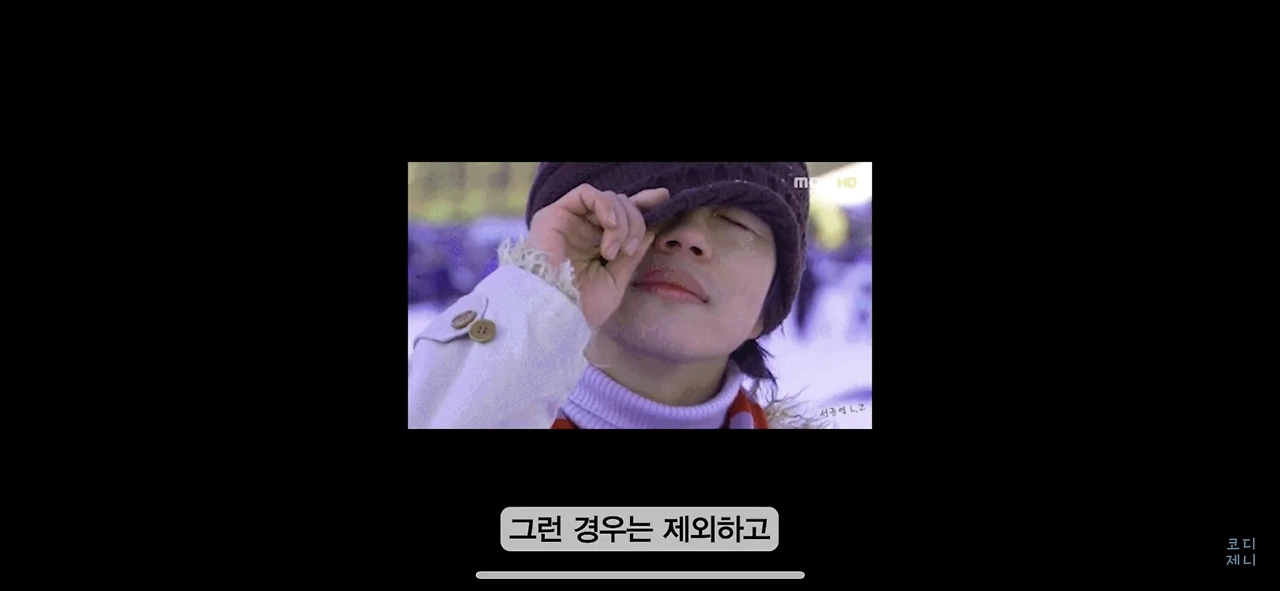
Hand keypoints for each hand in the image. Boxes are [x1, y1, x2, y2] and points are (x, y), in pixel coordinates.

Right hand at [528, 183, 669, 328]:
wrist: (556, 314)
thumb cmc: (583, 306)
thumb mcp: (616, 279)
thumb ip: (632, 254)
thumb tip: (651, 229)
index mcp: (597, 244)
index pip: (622, 215)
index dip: (643, 204)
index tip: (663, 198)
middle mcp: (584, 229)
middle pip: (620, 204)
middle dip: (635, 222)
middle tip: (628, 249)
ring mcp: (570, 220)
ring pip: (607, 197)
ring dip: (621, 221)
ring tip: (614, 249)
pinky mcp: (555, 214)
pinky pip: (586, 193)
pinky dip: (606, 206)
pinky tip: (610, 226)